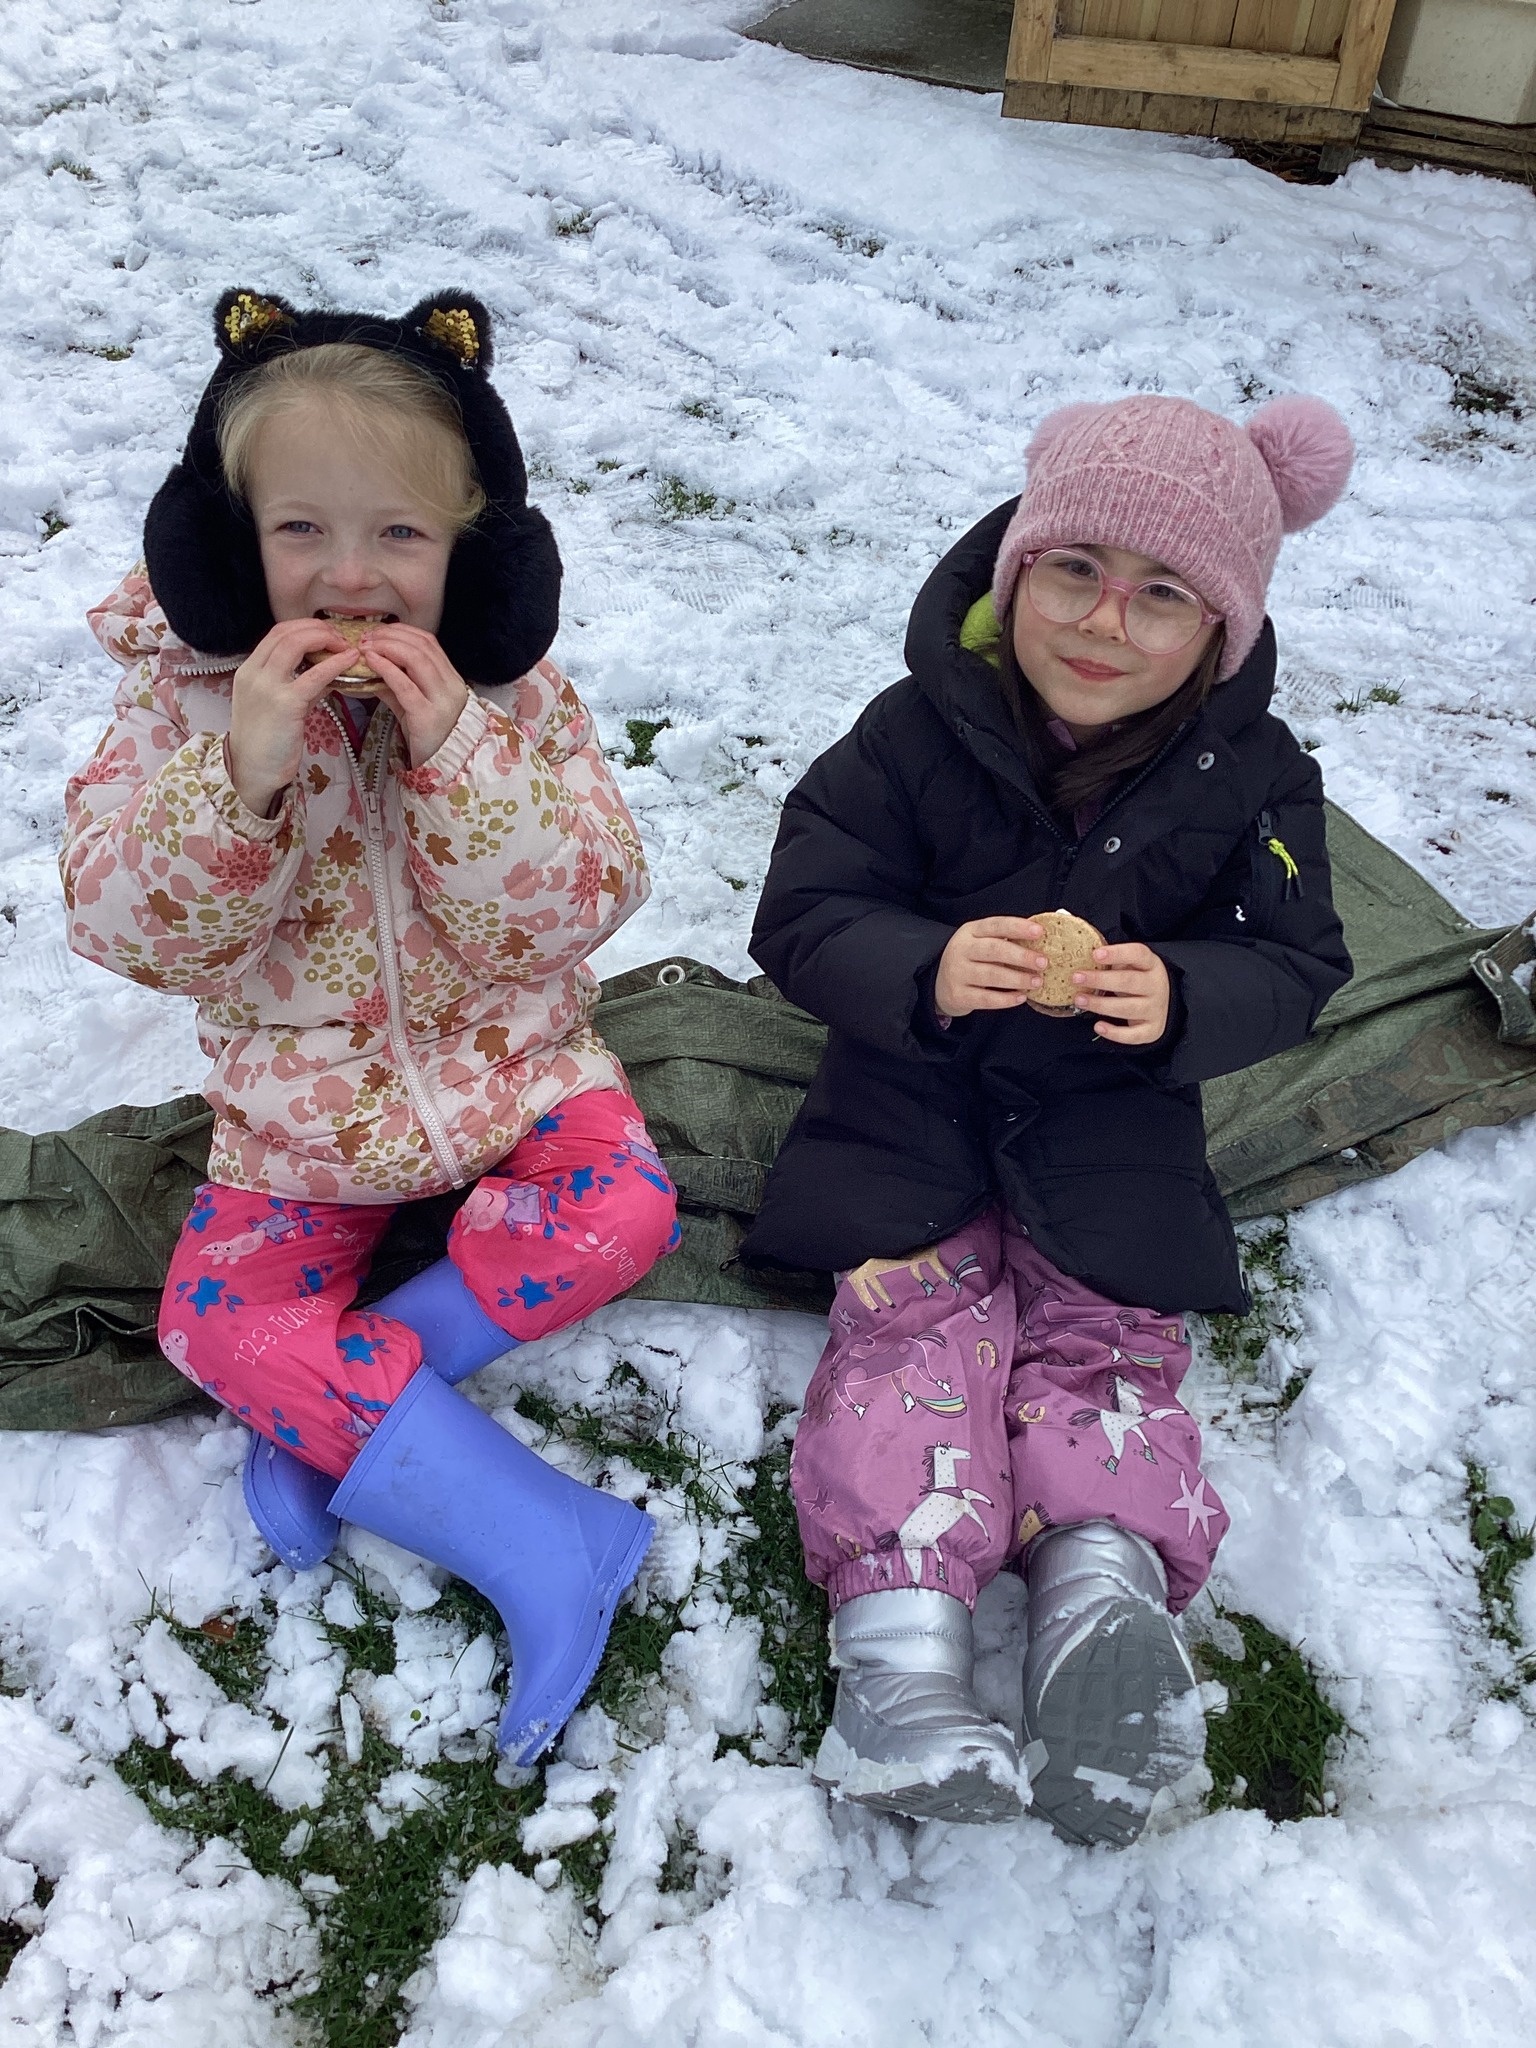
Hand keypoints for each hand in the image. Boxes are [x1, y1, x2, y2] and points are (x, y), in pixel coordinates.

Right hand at [229, 620, 356, 817]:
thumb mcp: (278, 705)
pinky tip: (350, 661)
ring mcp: (267, 686)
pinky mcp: (285, 703)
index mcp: (249, 670)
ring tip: (345, 645)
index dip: (304, 626)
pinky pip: (314, 675)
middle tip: (340, 637)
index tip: (326, 633)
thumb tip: (326, 671)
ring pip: (296, 643)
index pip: (277, 633)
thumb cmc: (266, 742)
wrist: (252, 771)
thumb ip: (299, 685)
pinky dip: (335, 663)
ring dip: (325, 638)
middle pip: (286, 632)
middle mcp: (254, 673)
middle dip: (317, 628)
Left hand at [353, 623, 469, 767]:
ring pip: (417, 660)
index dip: (402, 632)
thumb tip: (371, 666)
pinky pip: (406, 685)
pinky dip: (387, 669)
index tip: (379, 631)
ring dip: (387, 647)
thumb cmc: (427, 738)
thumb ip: (396, 685)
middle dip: (391, 636)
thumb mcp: (412, 706)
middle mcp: (450, 686)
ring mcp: (441, 701)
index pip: (429, 643)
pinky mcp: (428, 716)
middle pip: (422, 646)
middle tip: (366, 637)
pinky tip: (371, 662)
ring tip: (365, 646)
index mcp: (451, 680)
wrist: (444, 769)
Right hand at [935, 917, 1046, 1018]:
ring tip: (1036, 982)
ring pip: (991, 975)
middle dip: (1021, 956)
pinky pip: (985, 998)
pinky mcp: (958, 995)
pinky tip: (1021, 997)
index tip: (1039, 932)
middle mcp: (961, 949)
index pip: (996, 925)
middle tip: (1042, 962)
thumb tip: (1042, 940)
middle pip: (994, 950)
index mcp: (971, 931)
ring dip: (1017, 979)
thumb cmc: (970, 960)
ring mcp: (957, 973)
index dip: (1018, 927)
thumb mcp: (980, 942)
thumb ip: (1006, 939)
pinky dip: (1005, 999)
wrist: (939, 984)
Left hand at [1073, 942, 1170, 1044]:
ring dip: (1101, 1004)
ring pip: (1127, 1008)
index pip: (1138, 954)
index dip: (1117, 953)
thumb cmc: (1138, 981)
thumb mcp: (1132, 966)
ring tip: (1079, 1000)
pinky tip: (1098, 1026)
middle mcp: (1156, 986)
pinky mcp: (1152, 1030)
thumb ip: (1113, 962)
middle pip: (1129, 981)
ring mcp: (1155, 1009)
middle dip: (1100, 980)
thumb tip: (1081, 959)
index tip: (1095, 954)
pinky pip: (1133, 1034)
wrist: (1163, 1004)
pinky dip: (1115, 1033)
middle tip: (1076, 978)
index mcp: (1151, 964)